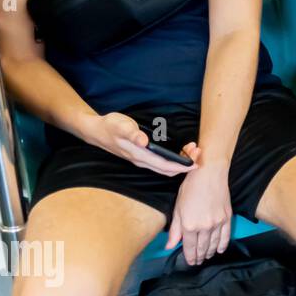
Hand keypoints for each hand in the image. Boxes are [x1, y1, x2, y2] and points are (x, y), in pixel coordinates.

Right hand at [84, 113, 199, 176]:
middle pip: (167, 169)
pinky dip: (173, 159)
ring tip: (192, 151)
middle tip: (198, 153)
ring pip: (164, 167)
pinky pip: (160, 163)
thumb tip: (143, 141)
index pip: (164, 165)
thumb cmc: (110, 126)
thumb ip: (132, 133)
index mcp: (139, 155)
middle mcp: (141, 161)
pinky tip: (180, 151)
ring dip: (180, 162)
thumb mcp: (120, 126)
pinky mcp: (141, 156)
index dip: (181, 166)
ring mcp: (141, 160)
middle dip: (185, 164)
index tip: (195, 164)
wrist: (96, 130)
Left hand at [166, 158, 232, 265]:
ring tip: (207, 257)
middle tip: (198, 262)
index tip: (190, 261)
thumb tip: (170, 246)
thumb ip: (175, 230)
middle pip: (202, 247)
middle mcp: (204, 227)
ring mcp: (217, 223)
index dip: (190, 256)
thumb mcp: (177, 208)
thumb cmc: (191, 188)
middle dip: (200, 256)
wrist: (209, 174)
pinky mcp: (227, 218)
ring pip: (214, 244)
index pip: (189, 247)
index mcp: (189, 225)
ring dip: (210, 252)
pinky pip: (226, 236)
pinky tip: (220, 250)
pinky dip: (223, 245)